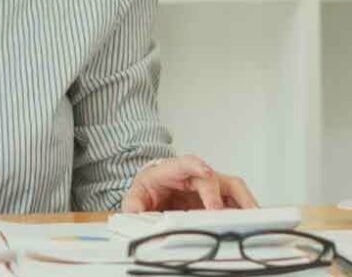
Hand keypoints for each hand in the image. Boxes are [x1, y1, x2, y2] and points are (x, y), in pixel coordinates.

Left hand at [121, 154, 257, 211]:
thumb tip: (134, 213)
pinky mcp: (220, 200)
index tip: (205, 172)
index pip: (185, 163)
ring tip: (251, 218)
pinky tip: (253, 223)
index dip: (196, 166)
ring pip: (232, 188)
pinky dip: (246, 211)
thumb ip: (134, 204)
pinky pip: (237, 202)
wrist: (155, 192)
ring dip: (242, 201)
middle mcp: (195, 176)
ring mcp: (210, 187)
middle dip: (217, 193)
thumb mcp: (136, 195)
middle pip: (212, 178)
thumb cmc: (149, 189)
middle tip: (218, 210)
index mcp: (172, 171)